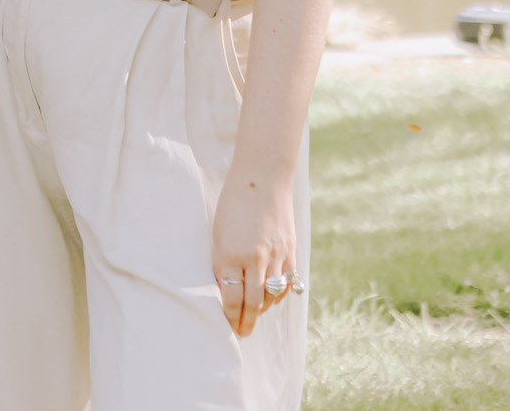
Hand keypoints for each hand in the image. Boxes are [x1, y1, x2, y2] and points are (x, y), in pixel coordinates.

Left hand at [211, 166, 296, 336]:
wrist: (263, 177)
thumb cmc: (233, 202)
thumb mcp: (218, 232)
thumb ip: (222, 262)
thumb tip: (225, 290)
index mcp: (231, 253)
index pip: (231, 297)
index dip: (230, 316)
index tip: (228, 326)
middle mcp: (255, 258)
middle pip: (252, 302)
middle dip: (247, 321)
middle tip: (242, 332)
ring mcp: (276, 255)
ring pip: (271, 295)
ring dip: (262, 309)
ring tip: (254, 316)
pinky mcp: (291, 251)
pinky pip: (287, 282)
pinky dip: (279, 294)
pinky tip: (271, 298)